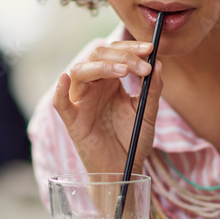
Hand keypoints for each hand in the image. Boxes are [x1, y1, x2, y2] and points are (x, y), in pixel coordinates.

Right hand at [52, 40, 163, 174]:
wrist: (126, 170)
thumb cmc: (133, 141)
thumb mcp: (148, 114)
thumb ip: (152, 90)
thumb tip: (159, 64)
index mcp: (110, 82)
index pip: (115, 53)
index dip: (130, 48)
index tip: (150, 50)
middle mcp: (94, 87)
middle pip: (98, 56)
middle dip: (122, 56)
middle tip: (143, 64)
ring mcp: (82, 103)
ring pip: (80, 72)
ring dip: (102, 67)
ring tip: (124, 71)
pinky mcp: (73, 122)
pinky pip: (61, 104)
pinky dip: (60, 91)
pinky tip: (65, 79)